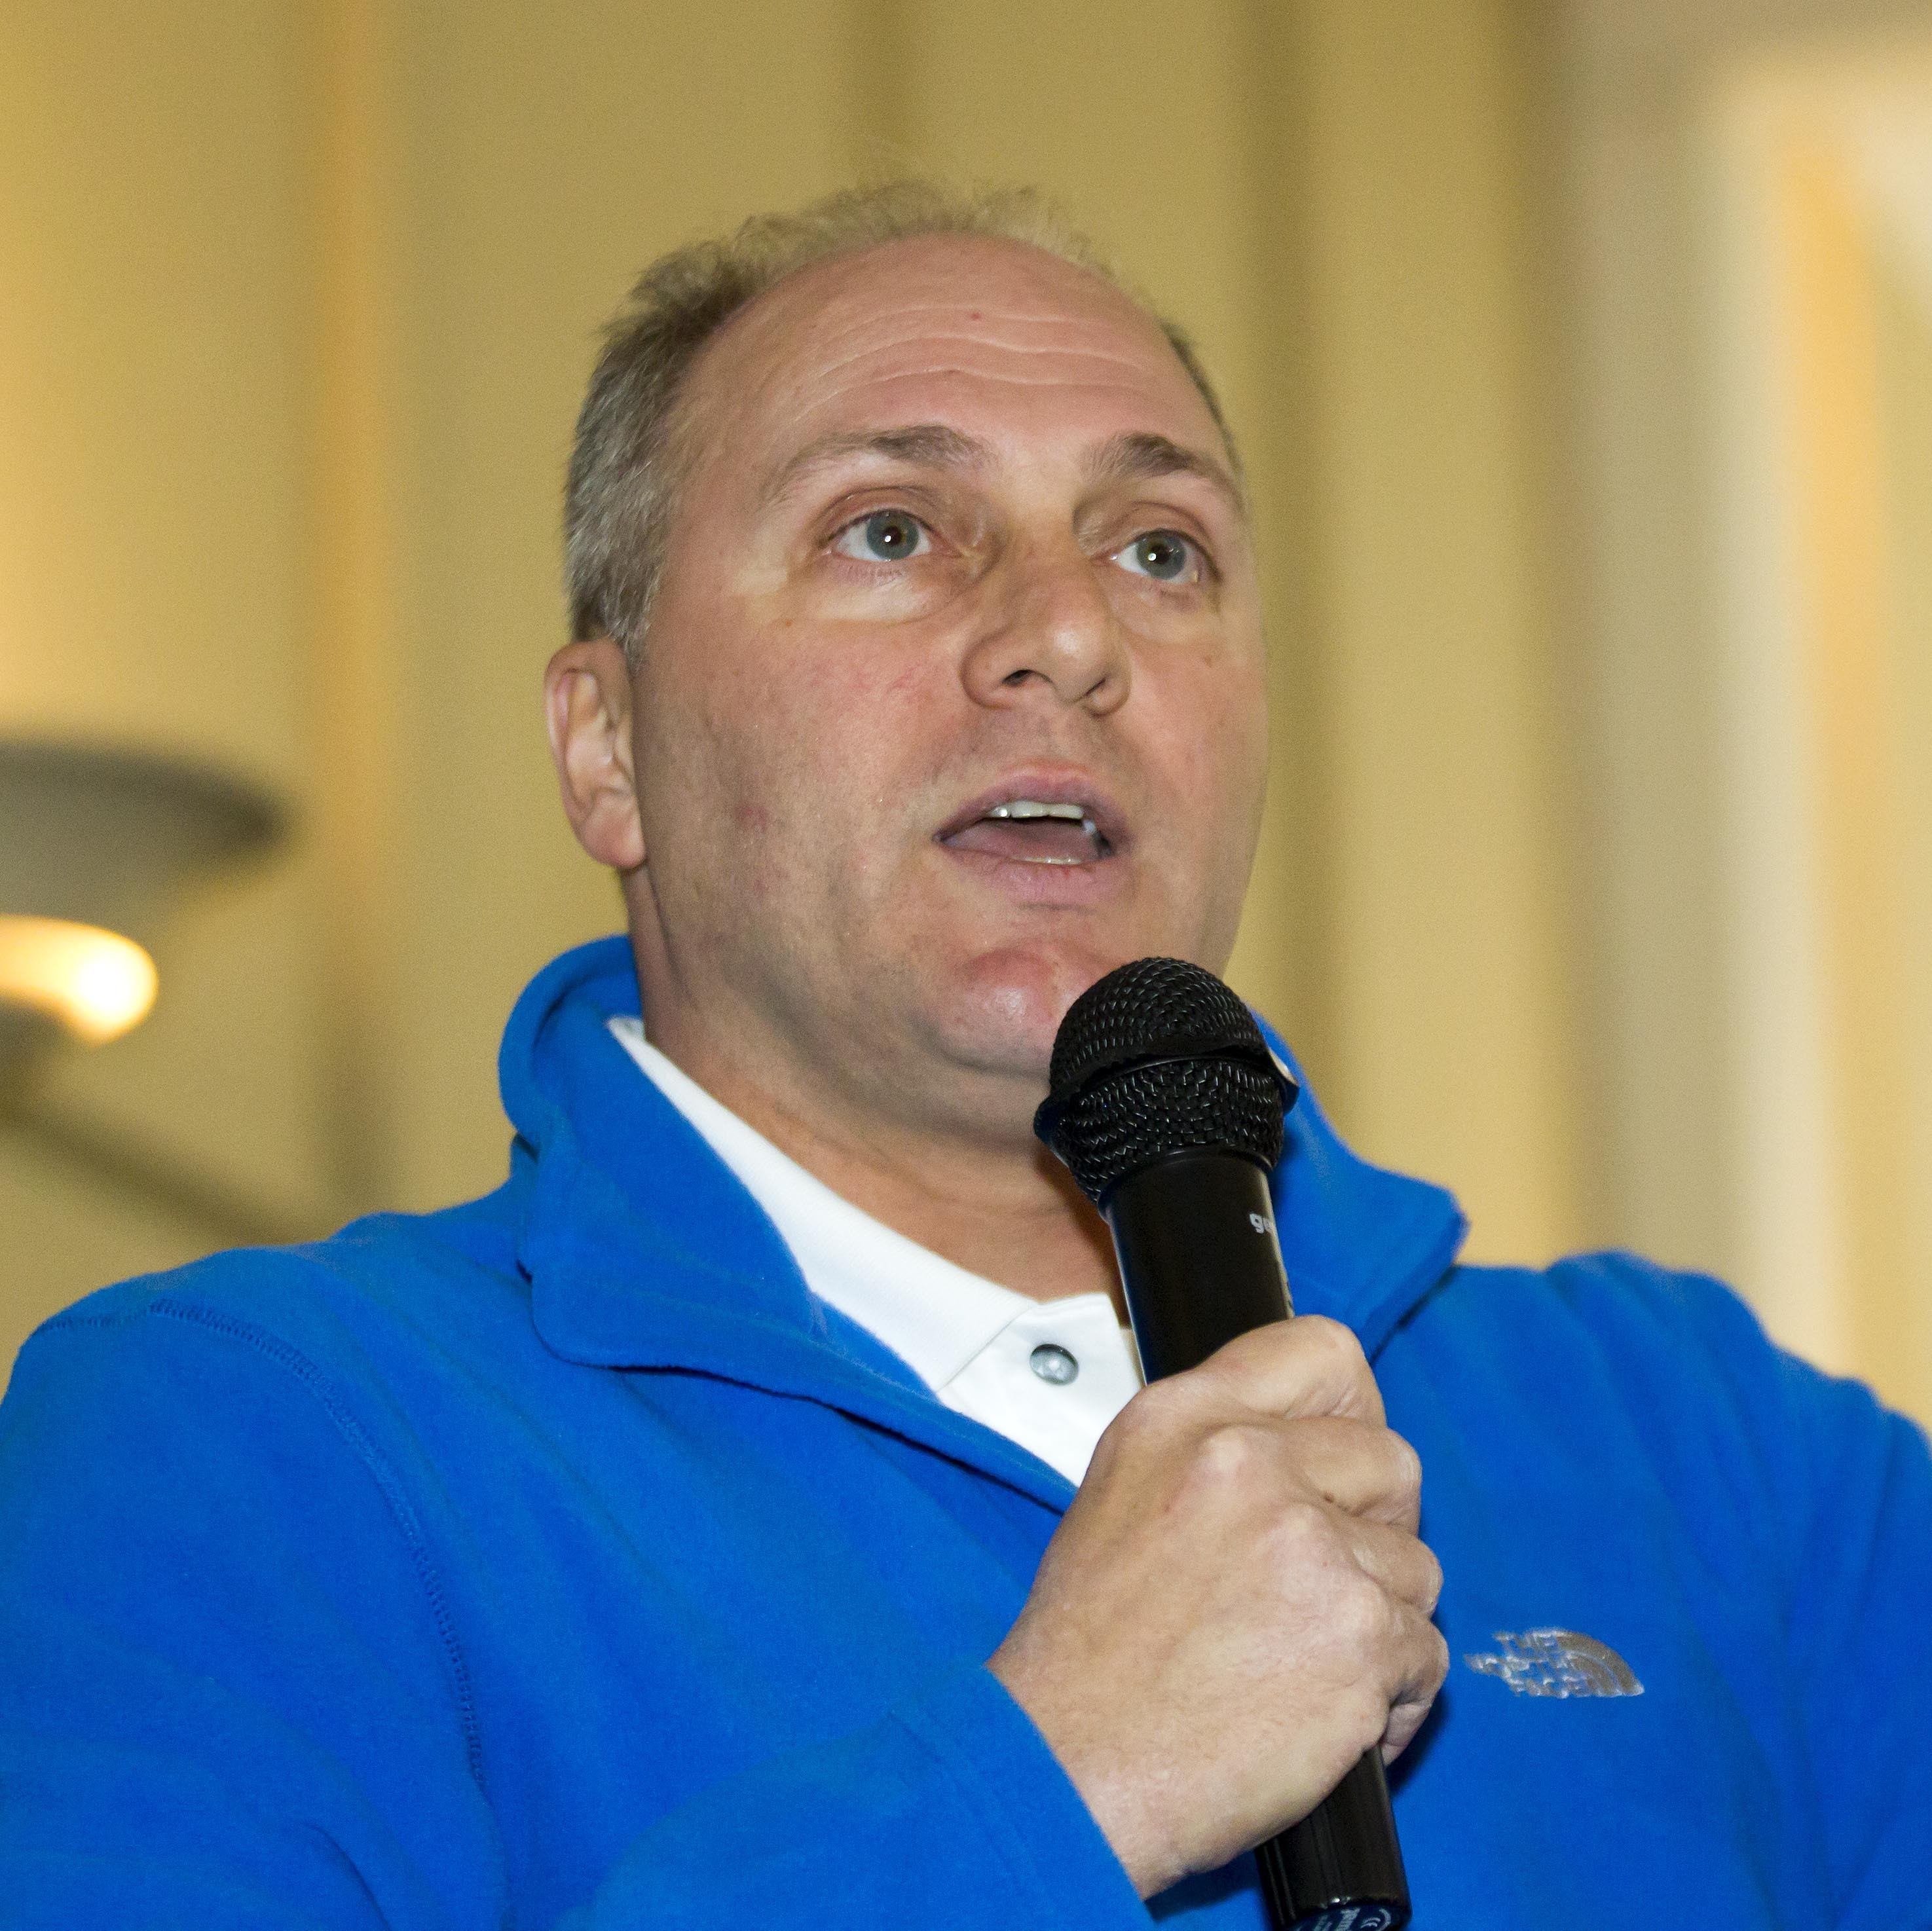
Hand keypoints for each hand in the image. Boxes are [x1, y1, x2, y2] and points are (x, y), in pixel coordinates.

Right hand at [986, 1315, 1446, 1898]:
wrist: (1071, 1771)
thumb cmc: (1089, 1659)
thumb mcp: (1119, 1497)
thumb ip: (1212, 1451)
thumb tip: (1306, 1444)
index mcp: (1184, 1419)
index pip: (1322, 1352)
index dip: (1354, 1409)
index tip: (1351, 1460)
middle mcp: (1249, 1464)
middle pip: (1392, 1463)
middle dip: (1377, 1531)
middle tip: (1326, 1590)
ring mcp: (1313, 1548)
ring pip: (1416, 1570)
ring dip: (1379, 1625)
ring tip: (1302, 1671)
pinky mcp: (1362, 1637)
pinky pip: (1426, 1655)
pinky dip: (1390, 1699)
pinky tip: (1323, 1720)